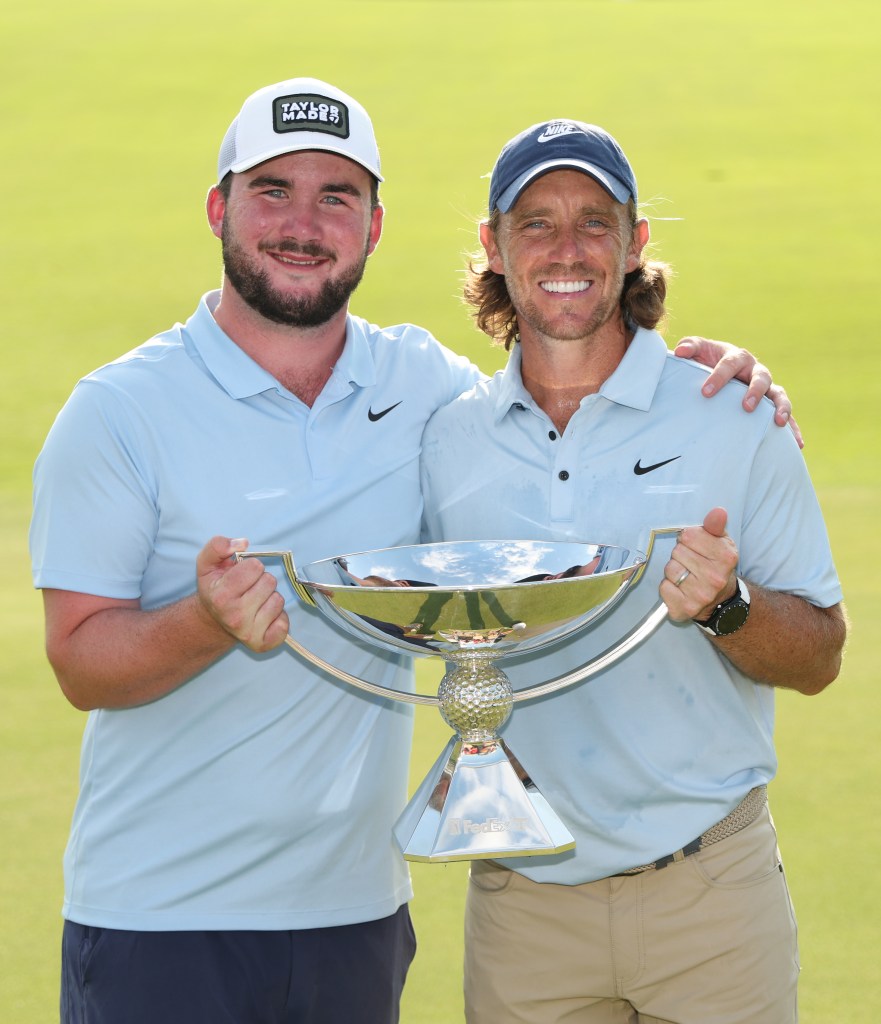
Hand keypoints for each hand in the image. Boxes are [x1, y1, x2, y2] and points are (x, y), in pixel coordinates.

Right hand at [196, 536, 288, 651]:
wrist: (214, 619)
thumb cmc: (215, 588)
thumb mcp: (208, 563)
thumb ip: (219, 546)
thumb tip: (243, 543)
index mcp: (221, 596)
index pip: (255, 566)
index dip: (250, 566)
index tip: (241, 574)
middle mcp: (235, 617)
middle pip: (270, 582)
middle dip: (261, 580)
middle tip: (248, 588)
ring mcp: (249, 633)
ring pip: (279, 600)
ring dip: (269, 597)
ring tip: (254, 602)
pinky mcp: (263, 644)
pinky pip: (285, 623)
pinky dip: (278, 617)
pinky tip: (263, 616)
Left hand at [660, 508, 738, 622]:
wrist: (720, 600)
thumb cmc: (716, 566)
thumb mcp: (721, 543)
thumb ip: (715, 526)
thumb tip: (718, 511)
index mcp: (726, 557)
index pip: (688, 536)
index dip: (688, 539)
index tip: (695, 546)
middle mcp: (715, 578)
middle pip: (677, 552)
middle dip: (681, 555)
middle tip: (691, 563)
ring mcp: (700, 596)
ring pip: (669, 569)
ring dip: (673, 570)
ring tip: (686, 575)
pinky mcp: (684, 608)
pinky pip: (663, 588)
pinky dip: (668, 587)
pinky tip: (680, 588)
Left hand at [674, 337, 803, 449]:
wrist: (719, 370)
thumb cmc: (707, 361)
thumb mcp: (699, 352)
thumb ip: (689, 347)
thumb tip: (679, 351)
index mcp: (737, 357)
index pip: (730, 364)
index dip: (719, 376)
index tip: (705, 392)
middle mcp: (755, 371)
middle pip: (761, 377)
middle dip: (755, 391)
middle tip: (746, 406)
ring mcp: (766, 388)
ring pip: (778, 394)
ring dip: (781, 407)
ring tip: (779, 422)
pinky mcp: (771, 404)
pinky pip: (786, 415)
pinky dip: (793, 428)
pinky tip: (798, 444)